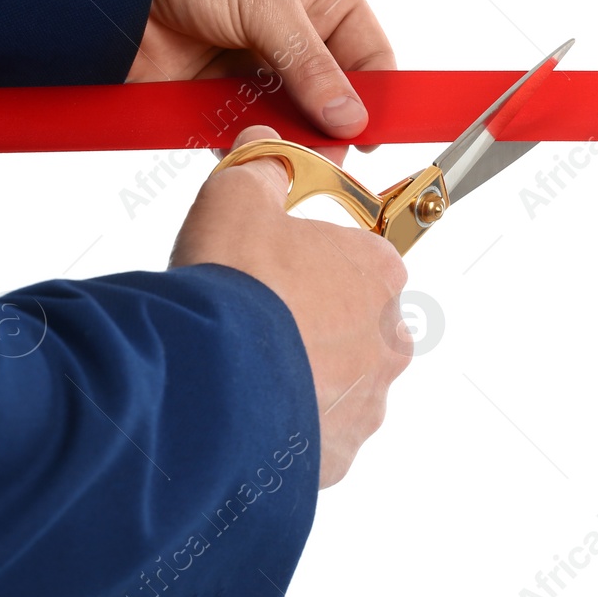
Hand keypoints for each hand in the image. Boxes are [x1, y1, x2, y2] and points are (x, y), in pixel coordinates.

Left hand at [130, 0, 393, 139]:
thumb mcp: (266, 3)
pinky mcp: (219, 91)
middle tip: (331, 155)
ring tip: (292, 158)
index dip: (377, 93)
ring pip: (292, 116)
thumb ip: (310, 65)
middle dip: (332, 124)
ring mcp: (257, 63)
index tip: (374, 132)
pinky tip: (254, 152)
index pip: (369, 51)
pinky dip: (251, 143)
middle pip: (333, 92)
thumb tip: (350, 118)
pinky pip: (247, 128)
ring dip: (291, 138)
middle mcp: (296, 29)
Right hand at [171, 125, 412, 486]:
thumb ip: (260, 168)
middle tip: (257, 322)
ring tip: (247, 371)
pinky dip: (290, 427)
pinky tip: (250, 414)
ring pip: (341, 384)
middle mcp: (389, 337)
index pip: (361, 261)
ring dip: (303, 377)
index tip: (277, 272)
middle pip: (355, 324)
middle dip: (312, 323)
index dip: (313, 263)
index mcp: (378, 272)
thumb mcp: (236, 199)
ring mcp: (369, 400)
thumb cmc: (231, 287)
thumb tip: (265, 143)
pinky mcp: (341, 453)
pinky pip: (318, 436)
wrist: (208, 380)